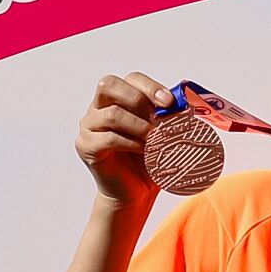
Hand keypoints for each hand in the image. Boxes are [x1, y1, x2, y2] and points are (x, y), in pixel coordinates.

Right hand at [77, 73, 165, 207]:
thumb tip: (184, 104)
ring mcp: (89, 126)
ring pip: (111, 114)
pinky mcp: (87, 146)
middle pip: (109, 85)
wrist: (135, 192)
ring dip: (139, 126)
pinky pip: (109, 138)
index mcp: (117, 98)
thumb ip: (168, 116)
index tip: (170, 102)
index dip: (151, 87)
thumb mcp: (162, 133)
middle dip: (139, 98)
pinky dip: (132, 143)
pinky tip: (146, 151)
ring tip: (156, 139)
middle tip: (159, 118)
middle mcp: (98, 107)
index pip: (131, 79)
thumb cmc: (148, 160)